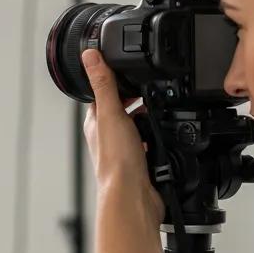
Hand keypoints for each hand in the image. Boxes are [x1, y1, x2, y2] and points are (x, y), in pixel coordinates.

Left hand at [81, 50, 164, 223]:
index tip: (130, 70)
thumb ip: (103, 84)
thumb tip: (89, 55)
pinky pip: (151, 143)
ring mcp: (124, 150)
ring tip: (159, 113)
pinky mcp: (140, 162)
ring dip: (150, 119)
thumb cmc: (116, 161)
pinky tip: (164, 137)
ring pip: (139, 126)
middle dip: (138, 99)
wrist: (133, 196)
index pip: (103, 93)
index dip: (117, 80)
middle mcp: (108, 136)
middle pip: (123, 109)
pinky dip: (158, 138)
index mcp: (96, 122)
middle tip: (151, 91)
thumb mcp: (111, 113)